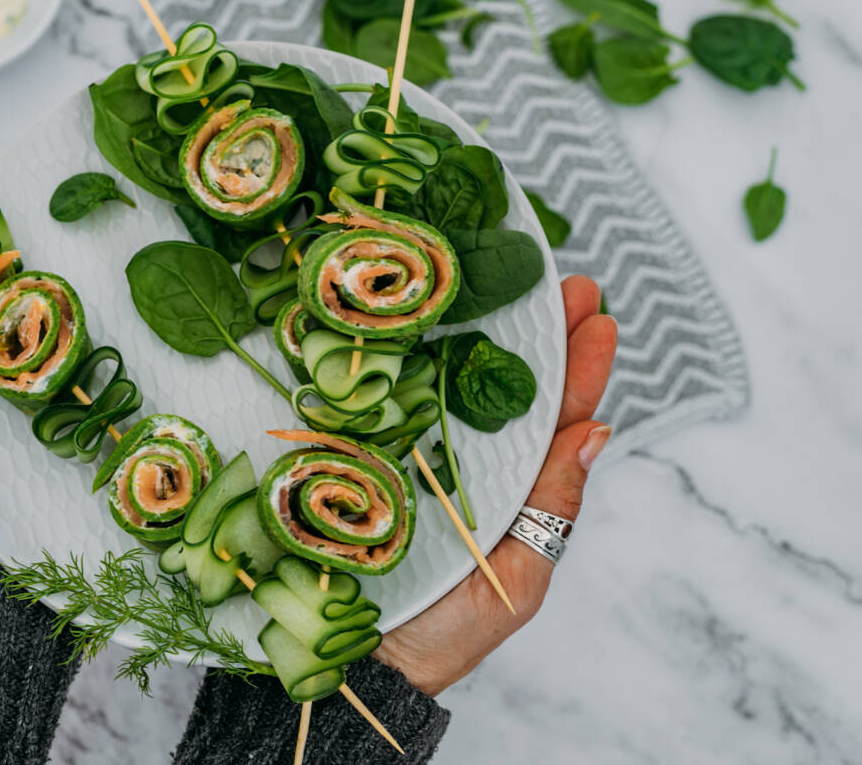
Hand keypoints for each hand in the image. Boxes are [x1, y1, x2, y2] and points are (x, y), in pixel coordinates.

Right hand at [374, 276, 616, 695]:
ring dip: (479, 338)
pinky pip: (388, 406)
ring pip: (449, 389)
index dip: (578, 368)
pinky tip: (418, 327)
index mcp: (513, 494)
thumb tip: (595, 434)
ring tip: (504, 285)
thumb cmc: (440, 636)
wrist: (357, 670)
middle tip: (563, 284)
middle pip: (508, 392)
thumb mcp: (513, 580)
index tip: (597, 315)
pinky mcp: (361, 457)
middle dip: (540, 336)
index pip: (555, 421)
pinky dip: (406, 365)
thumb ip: (550, 509)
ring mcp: (412, 456)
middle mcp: (467, 466)